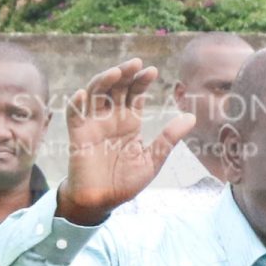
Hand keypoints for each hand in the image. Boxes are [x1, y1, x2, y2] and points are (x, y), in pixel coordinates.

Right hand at [57, 60, 192, 225]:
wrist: (102, 202)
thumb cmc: (125, 182)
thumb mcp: (152, 160)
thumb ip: (168, 139)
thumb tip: (191, 117)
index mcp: (129, 121)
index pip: (135, 93)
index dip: (142, 80)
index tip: (152, 71)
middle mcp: (111, 118)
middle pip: (116, 87)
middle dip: (125, 73)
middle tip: (135, 63)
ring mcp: (93, 124)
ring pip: (95, 94)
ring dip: (104, 80)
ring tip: (117, 72)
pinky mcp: (78, 136)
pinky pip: (74, 115)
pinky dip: (77, 103)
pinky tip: (83, 94)